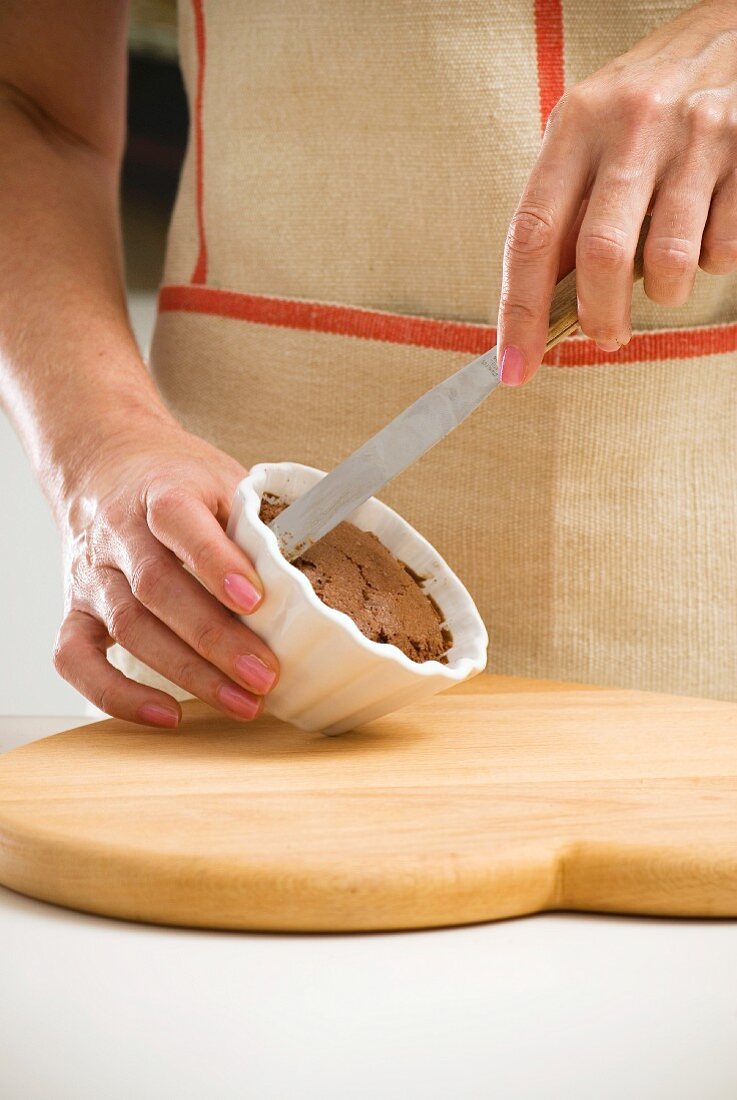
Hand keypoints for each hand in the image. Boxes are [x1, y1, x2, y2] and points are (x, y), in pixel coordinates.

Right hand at [53, 415, 278, 727]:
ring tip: (242, 702)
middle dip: (214, 638)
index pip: (178, 521)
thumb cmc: (175, 479)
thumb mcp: (222, 480)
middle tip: (265, 675)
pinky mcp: (75, 610)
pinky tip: (166, 715)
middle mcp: (117, 533)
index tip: (255, 601)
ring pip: (128, 627)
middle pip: (157, 588)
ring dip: (187, 673)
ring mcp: (92, 575)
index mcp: (159, 491)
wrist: (102, 462)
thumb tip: (309, 579)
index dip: (215, 562)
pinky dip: (117, 695)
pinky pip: (77, 659)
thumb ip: (255, 524)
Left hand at [498, 0, 736, 384]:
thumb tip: (541, 303)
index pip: (532, 234)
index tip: (513, 367)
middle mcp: (631, 126)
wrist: (731, 32)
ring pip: (670, 264)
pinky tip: (706, 230)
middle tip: (606, 337)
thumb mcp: (588, 135)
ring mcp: (694, 138)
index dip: (520, 312)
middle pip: (601, 256)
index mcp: (575, 124)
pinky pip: (722, 248)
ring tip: (665, 277)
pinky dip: (711, 262)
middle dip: (600, 318)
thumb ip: (565, 208)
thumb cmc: (645, 102)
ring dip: (665, 293)